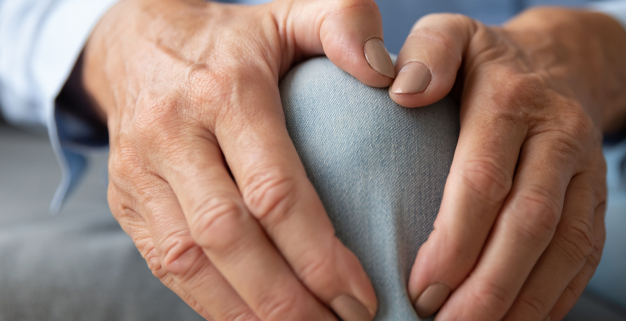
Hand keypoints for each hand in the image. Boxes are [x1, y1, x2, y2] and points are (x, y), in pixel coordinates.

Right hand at [81, 0, 396, 319]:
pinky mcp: (126, 204)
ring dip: (250, 314)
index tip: (362, 293)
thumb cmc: (234, 40)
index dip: (318, 253)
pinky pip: (166, 268)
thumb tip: (391, 74)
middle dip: (288, 299)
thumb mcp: (289, 15)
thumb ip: (343, 23)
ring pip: (190, 263)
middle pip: (229, 238)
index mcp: (225, 92)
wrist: (134, 43)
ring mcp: (141, 174)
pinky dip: (213, 307)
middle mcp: (175, 136)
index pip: (273, 189)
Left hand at [389, 8, 625, 319]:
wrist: (566, 62)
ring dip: (523, 305)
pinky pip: (586, 260)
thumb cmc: (488, 62)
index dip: (454, 239)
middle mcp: (560, 137)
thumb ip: (426, 53)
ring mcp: (589, 174)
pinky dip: (554, 301)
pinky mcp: (600, 203)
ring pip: (566, 250)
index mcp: (513, 100)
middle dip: (488, 286)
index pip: (484, 178)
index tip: (420, 287)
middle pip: (530, 224)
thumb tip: (402, 92)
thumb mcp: (452, 34)